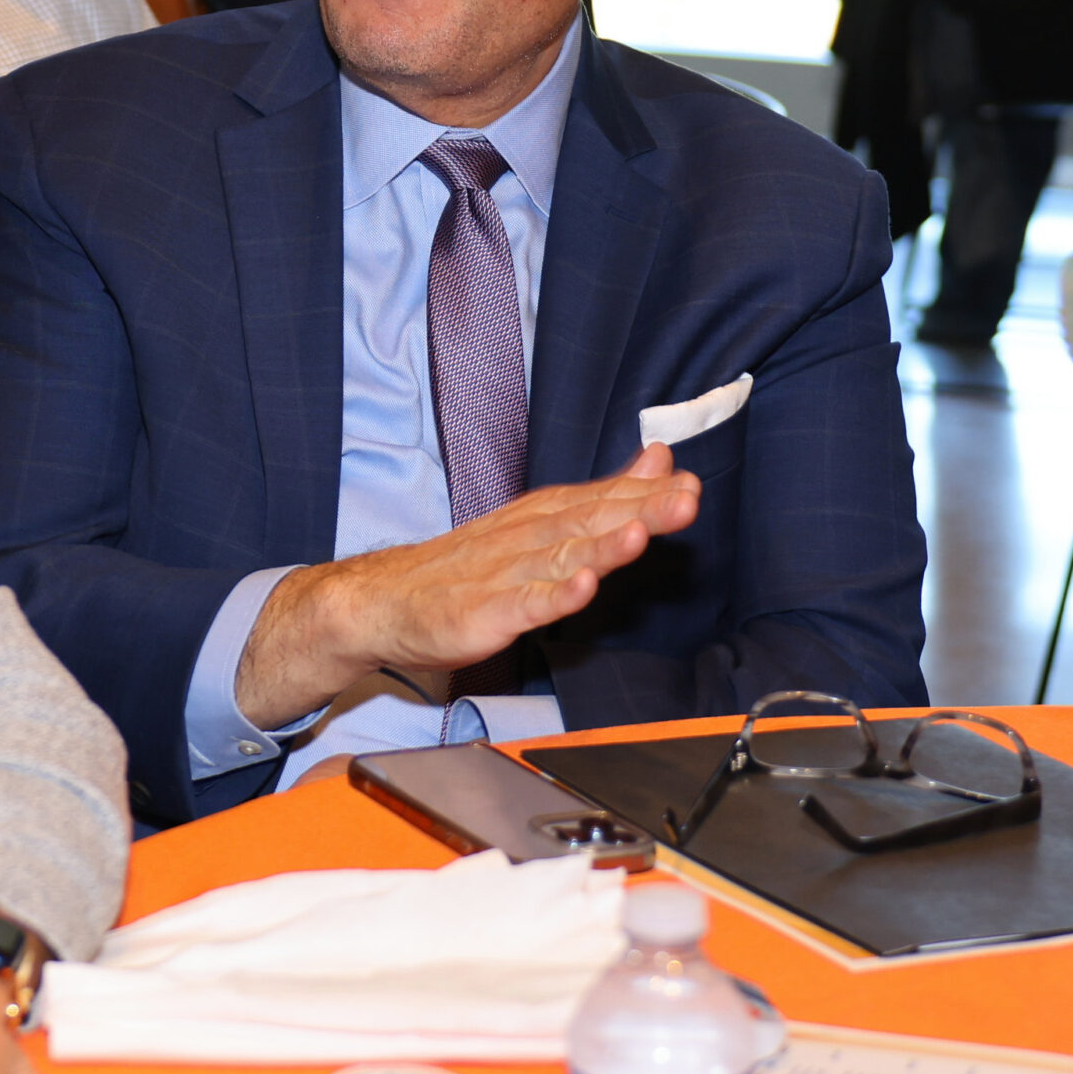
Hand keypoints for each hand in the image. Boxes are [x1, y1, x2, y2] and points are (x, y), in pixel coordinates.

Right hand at [236, 445, 701, 726]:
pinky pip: (521, 605)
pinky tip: (579, 589)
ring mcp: (502, 576)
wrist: (384, 601)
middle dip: (638, 509)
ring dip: (601, 546)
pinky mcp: (482, 613)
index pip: (598, 500)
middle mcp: (524, 541)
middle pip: (587, 522)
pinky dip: (551, 596)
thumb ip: (604, 496)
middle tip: (683, 498)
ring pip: (558, 558)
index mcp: (540, 519)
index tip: (688, 481)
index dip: (644, 492)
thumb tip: (658, 459)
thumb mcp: (540, 523)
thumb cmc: (465, 568)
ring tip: (639, 533)